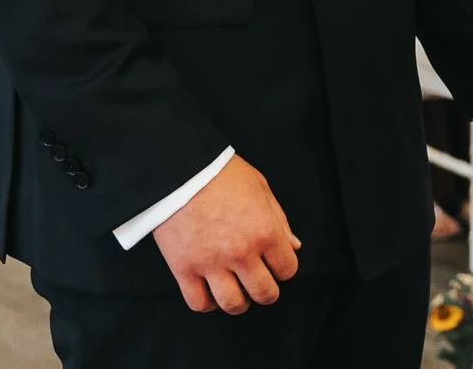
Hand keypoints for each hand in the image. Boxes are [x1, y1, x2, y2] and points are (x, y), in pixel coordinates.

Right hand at [151, 155, 301, 314]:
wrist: (179, 168)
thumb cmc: (221, 173)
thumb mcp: (260, 187)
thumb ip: (279, 220)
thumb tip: (293, 246)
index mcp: (264, 230)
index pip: (287, 269)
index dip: (283, 268)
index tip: (274, 264)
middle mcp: (240, 252)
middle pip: (264, 293)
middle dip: (266, 291)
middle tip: (258, 282)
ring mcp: (211, 263)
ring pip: (233, 304)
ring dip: (239, 301)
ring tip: (236, 290)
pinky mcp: (184, 268)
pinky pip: (199, 303)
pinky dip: (207, 303)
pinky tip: (210, 290)